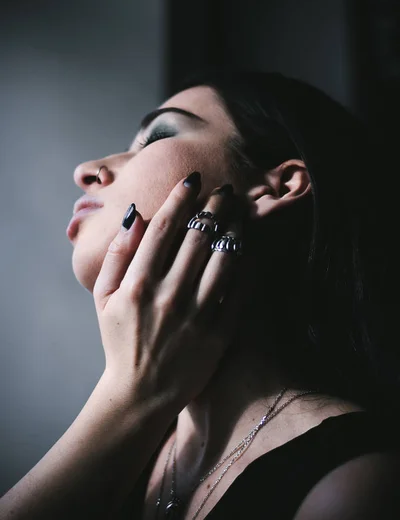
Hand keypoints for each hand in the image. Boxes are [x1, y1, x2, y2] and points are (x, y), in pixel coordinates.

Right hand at [93, 174, 247, 412]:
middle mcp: (168, 296)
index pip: (164, 228)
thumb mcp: (103, 297)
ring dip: (235, 228)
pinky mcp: (219, 333)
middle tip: (225, 189)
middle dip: (214, 205)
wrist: (141, 393)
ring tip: (241, 211)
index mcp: (137, 284)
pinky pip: (240, 290)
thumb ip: (117, 255)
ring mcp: (196, 315)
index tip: (192, 179)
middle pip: (198, 236)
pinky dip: (249, 263)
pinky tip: (251, 246)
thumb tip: (136, 214)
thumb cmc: (119, 339)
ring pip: (224, 258)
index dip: (180, 197)